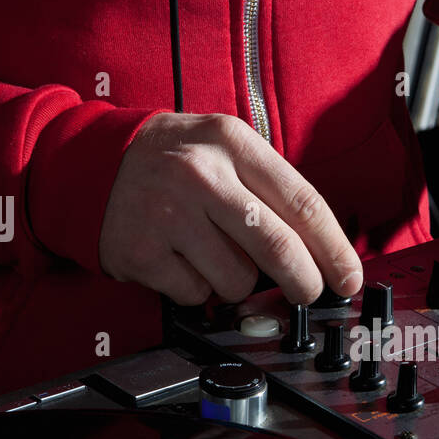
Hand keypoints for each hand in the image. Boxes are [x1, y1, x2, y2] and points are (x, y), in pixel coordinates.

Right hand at [99, 112, 362, 304]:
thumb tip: (322, 253)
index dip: (334, 249)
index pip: (303, 203)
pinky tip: (180, 260)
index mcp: (232, 143)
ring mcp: (168, 215)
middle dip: (304, 282)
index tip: (348, 277)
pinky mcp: (143, 253)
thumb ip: (270, 190)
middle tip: (308, 293)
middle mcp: (201, 175)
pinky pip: (197, 294)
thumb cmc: (174, 161)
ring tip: (212, 254)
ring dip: (236, 282)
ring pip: (238, 280)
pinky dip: (197, 289)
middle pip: (278, 248)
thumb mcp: (225, 150)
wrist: (90, 163)